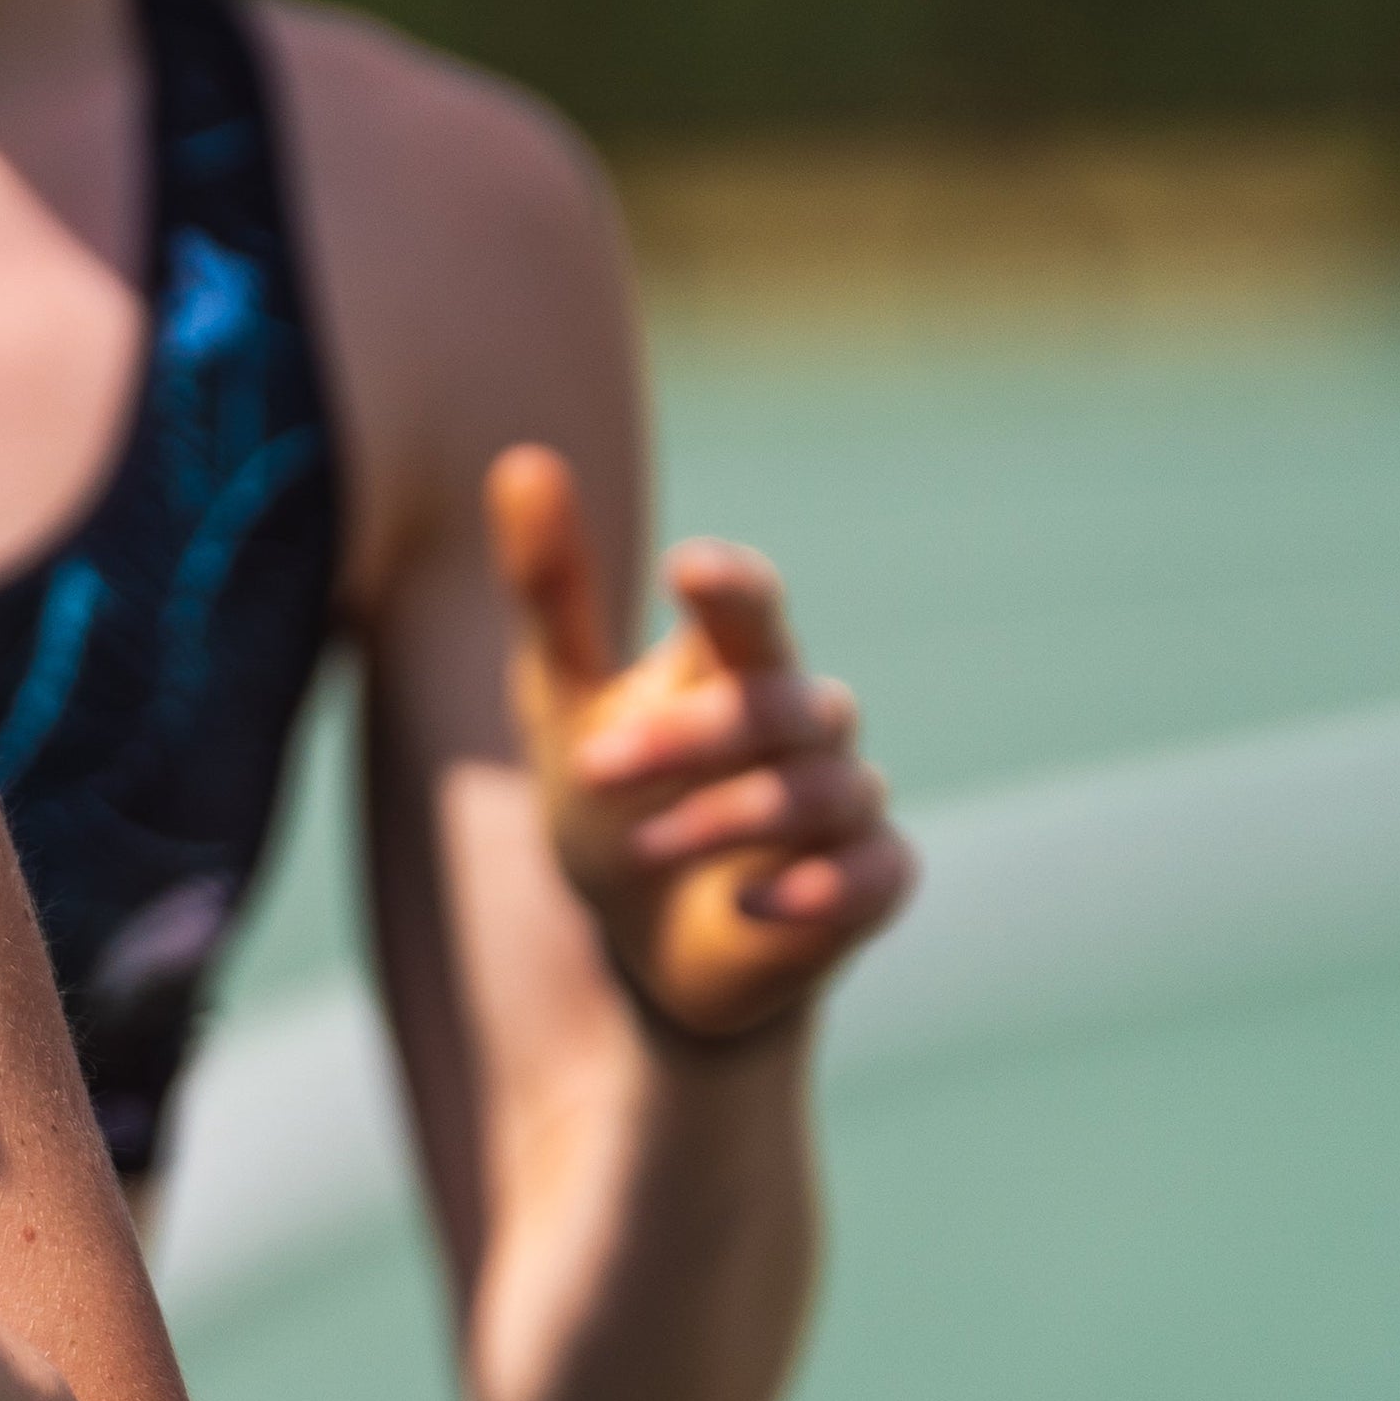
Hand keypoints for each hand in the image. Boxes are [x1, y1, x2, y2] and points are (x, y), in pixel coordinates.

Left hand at [492, 442, 913, 1047]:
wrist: (645, 943)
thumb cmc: (610, 800)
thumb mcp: (562, 702)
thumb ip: (551, 594)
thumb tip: (525, 457)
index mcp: (732, 666)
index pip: (749, 608)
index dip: (730, 589)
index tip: (689, 569)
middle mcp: (802, 723)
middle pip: (782, 703)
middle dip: (696, 733)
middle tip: (595, 765)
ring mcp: (842, 804)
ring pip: (824, 789)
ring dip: (731, 816)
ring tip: (642, 845)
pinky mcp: (867, 885)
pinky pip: (874, 873)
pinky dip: (819, 887)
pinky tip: (752, 902)